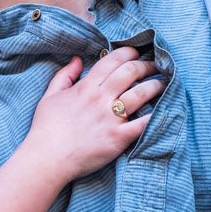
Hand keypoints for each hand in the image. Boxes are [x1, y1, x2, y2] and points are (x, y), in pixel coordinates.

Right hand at [23, 47, 162, 179]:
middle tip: (155, 66)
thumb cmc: (46, 129)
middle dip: (146, 65)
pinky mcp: (118, 138)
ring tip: (164, 84)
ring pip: (141, 94)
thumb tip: (78, 59)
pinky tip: (165, 110)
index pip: (112, 61)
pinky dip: (156, 116)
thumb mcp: (50, 96)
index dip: (128, 52)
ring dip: (155, 86)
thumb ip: (65, 75)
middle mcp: (101, 99)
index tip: (137, 52)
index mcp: (86, 87)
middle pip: (130, 72)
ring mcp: (111, 118)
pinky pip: (143, 124)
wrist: (47, 159)